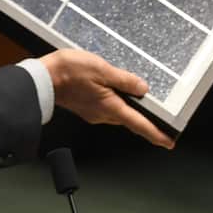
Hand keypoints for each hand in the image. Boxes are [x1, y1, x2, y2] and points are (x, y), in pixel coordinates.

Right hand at [39, 49, 173, 148]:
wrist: (43, 79)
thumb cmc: (69, 73)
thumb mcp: (102, 69)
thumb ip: (124, 79)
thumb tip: (142, 89)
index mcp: (111, 107)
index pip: (139, 125)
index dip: (156, 134)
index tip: (169, 142)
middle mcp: (103, 115)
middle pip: (129, 119)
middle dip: (144, 119)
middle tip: (159, 117)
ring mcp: (93, 112)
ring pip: (118, 113)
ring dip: (129, 109)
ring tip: (137, 99)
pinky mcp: (85, 107)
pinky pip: (106, 107)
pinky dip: (115, 102)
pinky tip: (114, 91)